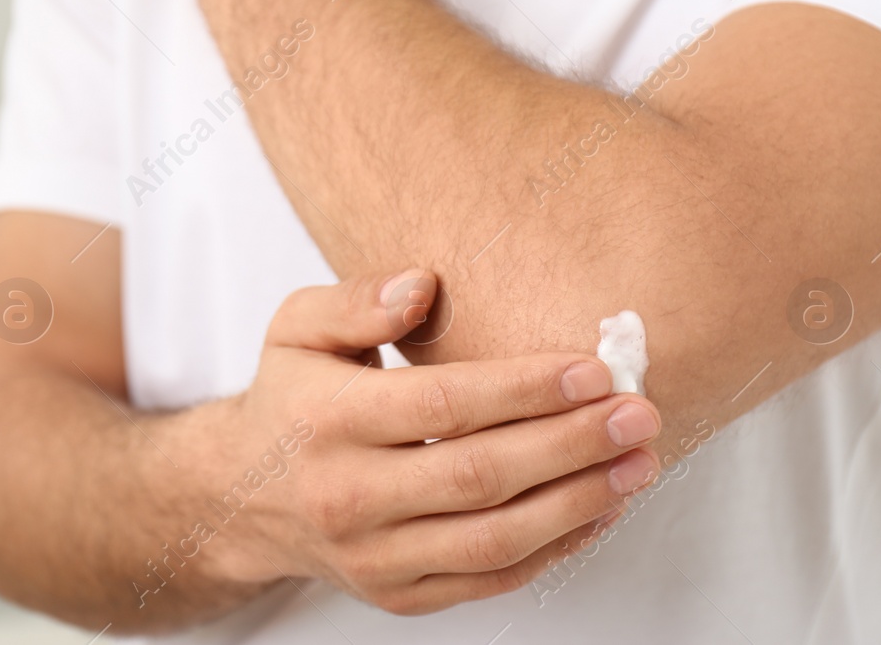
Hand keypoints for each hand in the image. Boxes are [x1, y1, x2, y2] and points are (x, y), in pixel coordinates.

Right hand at [194, 269, 661, 615]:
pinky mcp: (399, 594)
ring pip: (494, 538)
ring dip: (578, 502)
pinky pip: (491, 579)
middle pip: (480, 475)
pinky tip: (597, 507)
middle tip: (637, 413)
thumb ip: (357, 299)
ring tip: (637, 463)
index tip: (591, 369)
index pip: (442, 406)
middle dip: (572, 444)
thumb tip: (423, 286)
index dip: (524, 389)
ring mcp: (374, 556)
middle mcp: (348, 496)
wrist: (243, 497)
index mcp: (327, 420)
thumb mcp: (298, 328)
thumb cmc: (291, 400)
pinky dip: (554, 548)